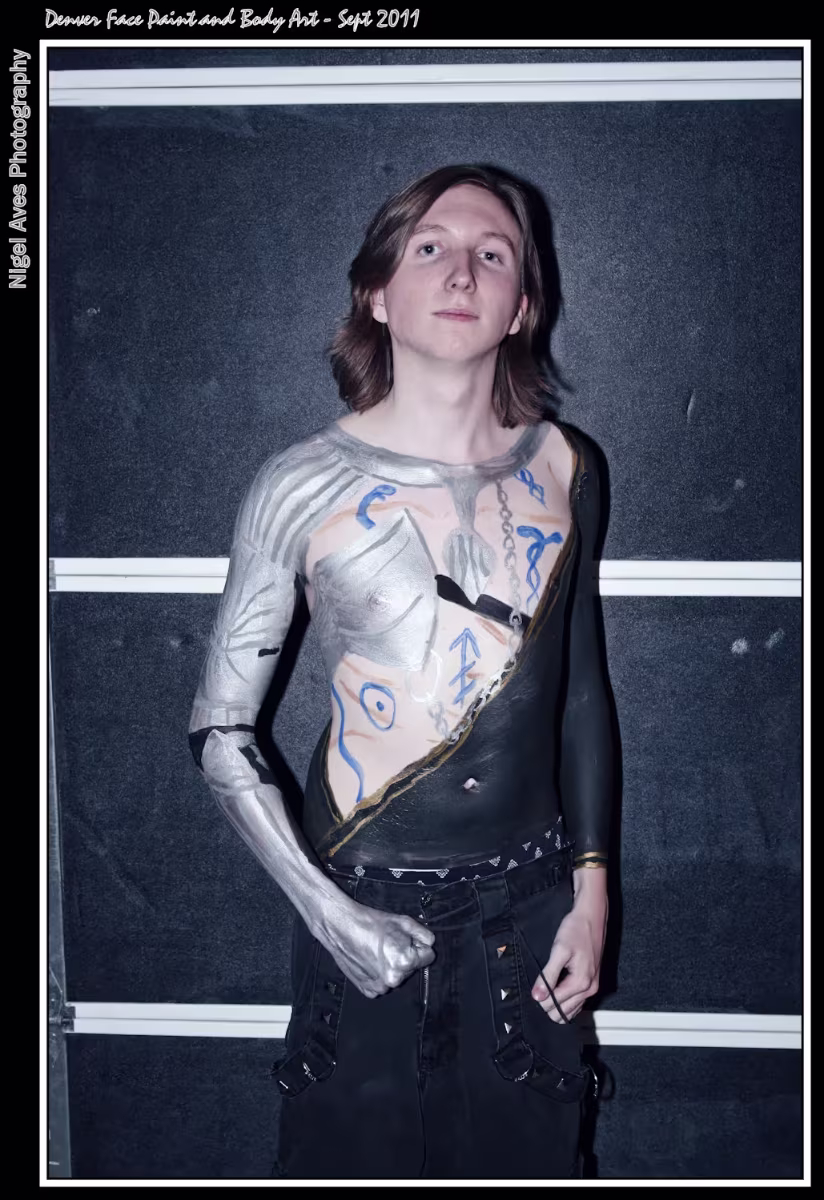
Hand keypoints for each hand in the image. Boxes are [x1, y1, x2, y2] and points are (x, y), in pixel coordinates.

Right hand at [318, 899, 435, 999]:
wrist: (342, 927)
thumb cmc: (369, 923)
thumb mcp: (403, 921)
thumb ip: (424, 934)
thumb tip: (430, 943)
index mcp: (405, 961)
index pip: (428, 957)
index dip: (418, 946)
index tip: (407, 940)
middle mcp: (394, 978)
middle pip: (412, 968)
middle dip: (405, 957)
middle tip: (390, 943)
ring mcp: (380, 986)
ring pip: (397, 977)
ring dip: (392, 967)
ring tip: (378, 951)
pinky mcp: (368, 990)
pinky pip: (382, 985)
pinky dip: (379, 975)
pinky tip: (371, 961)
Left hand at [531, 891, 607, 1021]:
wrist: (591, 916)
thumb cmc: (576, 929)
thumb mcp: (558, 950)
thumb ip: (548, 975)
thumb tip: (537, 996)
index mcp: (581, 983)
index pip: (555, 1005)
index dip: (540, 997)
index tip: (534, 986)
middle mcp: (590, 989)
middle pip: (562, 1013)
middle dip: (547, 1003)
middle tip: (539, 986)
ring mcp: (592, 986)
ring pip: (570, 1011)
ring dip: (556, 1004)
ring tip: (546, 986)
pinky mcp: (591, 982)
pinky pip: (576, 1003)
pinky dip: (565, 1001)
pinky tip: (556, 988)